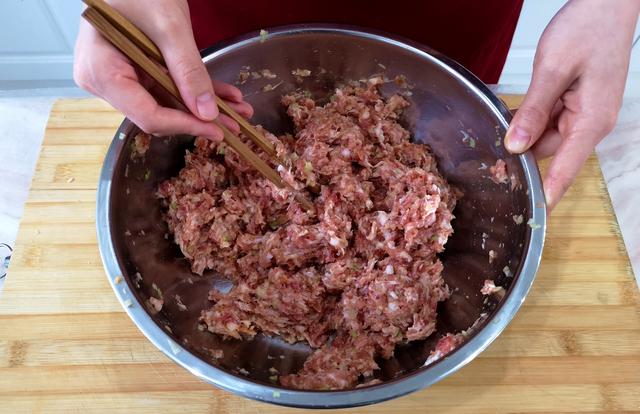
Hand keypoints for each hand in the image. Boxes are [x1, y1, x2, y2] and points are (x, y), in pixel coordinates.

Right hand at [73, 0, 252, 139]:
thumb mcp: (169, 27)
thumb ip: (188, 70)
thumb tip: (207, 113)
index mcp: (102, 72)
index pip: (147, 115)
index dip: (185, 125)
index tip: (217, 129)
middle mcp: (105, 81)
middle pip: (157, 113)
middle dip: (199, 119)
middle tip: (236, 122)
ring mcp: (120, 77)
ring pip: (167, 103)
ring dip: (203, 108)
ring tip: (238, 109)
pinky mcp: (136, 72)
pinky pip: (168, 88)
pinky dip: (195, 91)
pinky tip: (224, 95)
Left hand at [504, 0, 639, 210]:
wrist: (606, 4)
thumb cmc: (587, 30)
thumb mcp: (553, 69)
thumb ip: (533, 110)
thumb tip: (516, 145)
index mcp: (591, 121)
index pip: (567, 168)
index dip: (548, 191)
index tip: (534, 213)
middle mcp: (590, 123)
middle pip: (549, 152)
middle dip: (521, 152)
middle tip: (489, 152)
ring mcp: (584, 113)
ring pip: (545, 137)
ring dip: (524, 132)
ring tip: (501, 122)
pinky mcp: (576, 104)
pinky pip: (549, 120)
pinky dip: (531, 118)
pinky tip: (515, 112)